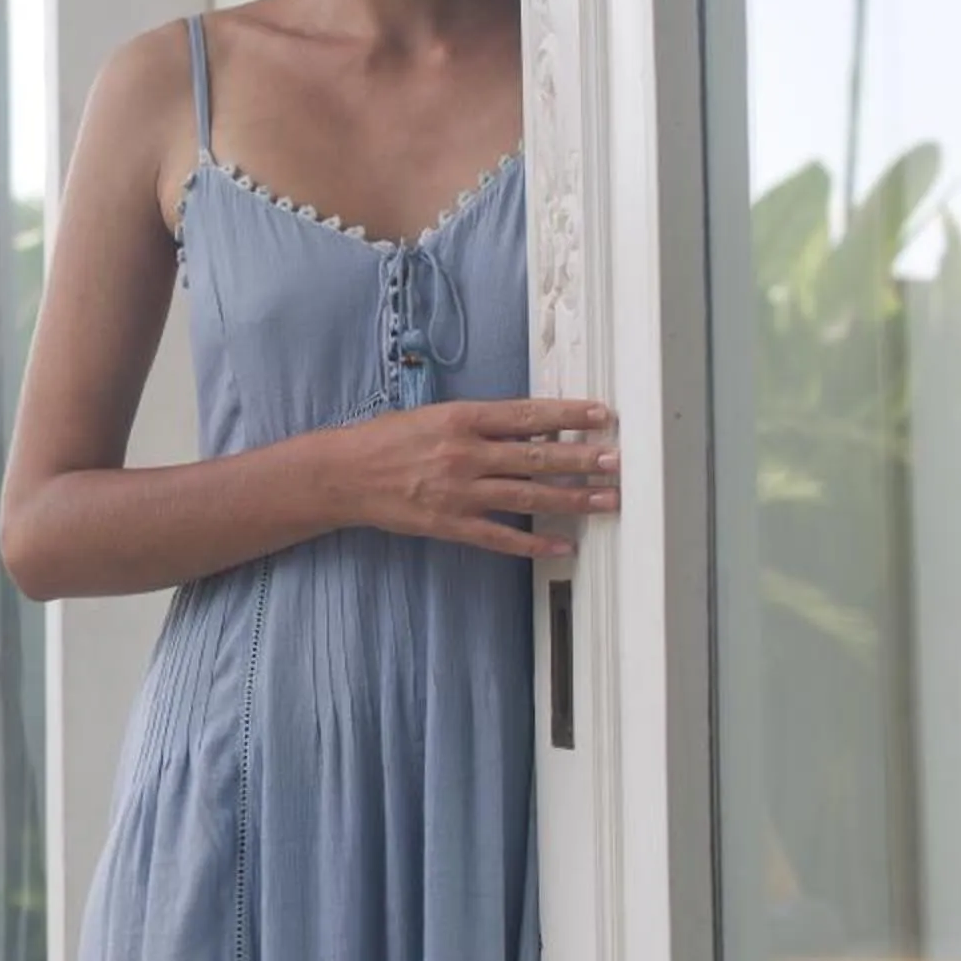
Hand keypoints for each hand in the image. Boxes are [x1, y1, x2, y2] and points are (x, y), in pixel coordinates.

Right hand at [330, 397, 616, 558]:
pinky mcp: (450, 523)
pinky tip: (562, 545)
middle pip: (536, 456)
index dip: (568, 415)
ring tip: (607, 500)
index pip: (527, 415)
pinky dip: (534, 543)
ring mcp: (459, 492)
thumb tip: (529, 428)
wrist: (343, 475)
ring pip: (528, 495)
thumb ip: (479, 423)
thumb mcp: (432, 416)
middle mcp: (464, 454)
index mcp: (460, 419)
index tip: (601, 415)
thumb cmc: (385, 440)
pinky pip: (501, 536)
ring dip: (573, 499)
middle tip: (617, 461)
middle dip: (582, 459)